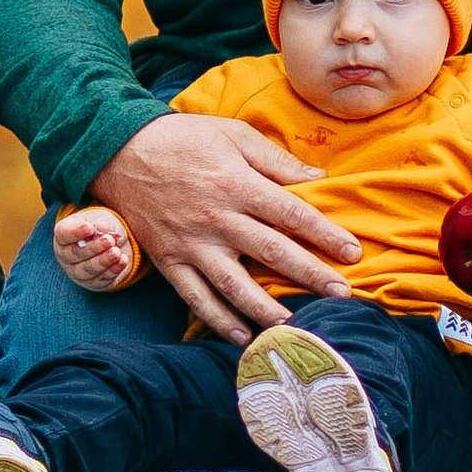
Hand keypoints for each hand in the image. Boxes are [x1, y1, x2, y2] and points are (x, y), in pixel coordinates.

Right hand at [53, 204, 138, 289]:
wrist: (108, 243)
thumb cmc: (98, 227)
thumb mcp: (100, 219)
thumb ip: (101, 223)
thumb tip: (104, 227)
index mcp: (63, 236)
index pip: (64, 234)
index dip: (76, 231)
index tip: (90, 227)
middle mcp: (66, 256)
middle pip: (76, 254)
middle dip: (94, 248)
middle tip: (110, 240)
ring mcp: (78, 272)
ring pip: (88, 270)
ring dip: (104, 261)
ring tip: (117, 252)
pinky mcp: (93, 283)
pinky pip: (101, 279)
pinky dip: (113, 270)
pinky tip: (122, 260)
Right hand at [89, 112, 359, 343]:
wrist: (118, 149)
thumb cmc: (183, 138)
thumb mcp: (232, 134)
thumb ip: (276, 159)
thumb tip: (319, 175)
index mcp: (235, 182)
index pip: (290, 212)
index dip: (325, 233)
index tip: (353, 253)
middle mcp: (216, 217)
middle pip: (271, 252)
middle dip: (311, 275)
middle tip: (343, 295)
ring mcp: (191, 243)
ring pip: (235, 286)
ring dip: (268, 310)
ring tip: (297, 328)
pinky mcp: (169, 260)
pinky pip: (196, 299)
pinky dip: (219, 321)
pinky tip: (243, 337)